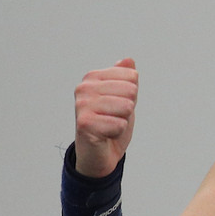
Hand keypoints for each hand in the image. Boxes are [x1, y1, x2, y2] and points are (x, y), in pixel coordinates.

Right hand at [74, 58, 137, 177]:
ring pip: (127, 107)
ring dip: (122, 121)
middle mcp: (84, 88)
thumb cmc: (109, 125)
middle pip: (131, 91)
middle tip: (113, 118)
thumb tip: (128, 60)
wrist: (97, 155)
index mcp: (92, 77)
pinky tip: (105, 135)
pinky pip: (120, 124)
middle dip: (128, 109)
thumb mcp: (122, 98)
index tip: (116, 105)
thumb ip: (125, 79)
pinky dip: (117, 133)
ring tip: (109, 126)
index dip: (131, 95)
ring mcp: (82, 105)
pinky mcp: (85, 124)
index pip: (132, 76)